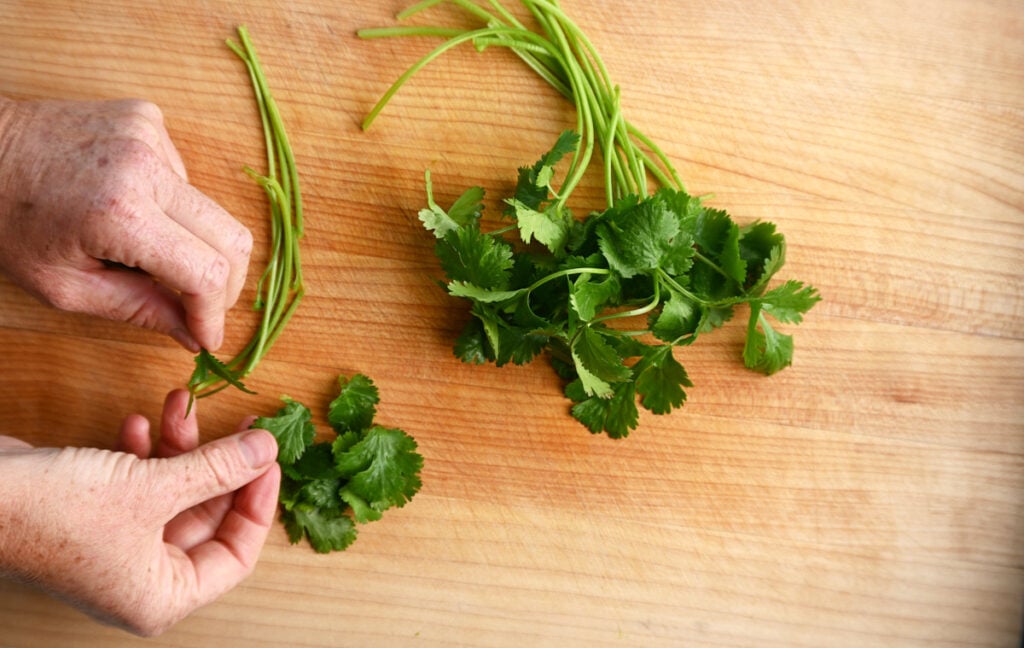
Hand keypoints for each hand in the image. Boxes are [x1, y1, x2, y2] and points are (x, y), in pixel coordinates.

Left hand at [0, 97, 252, 351]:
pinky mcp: (149, 118)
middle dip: (224, 285)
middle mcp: (144, 166)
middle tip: (200, 308)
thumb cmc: (6, 221)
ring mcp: (150, 135)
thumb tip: (194, 335)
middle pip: (231, 237)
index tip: (207, 337)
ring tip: (143, 249)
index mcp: (118, 213)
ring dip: (192, 242)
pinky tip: (131, 207)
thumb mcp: (63, 286)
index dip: (213, 313)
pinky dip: (171, 206)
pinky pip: (185, 178)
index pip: (205, 272)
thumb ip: (138, 310)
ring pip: (211, 210)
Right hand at [0, 390, 280, 635]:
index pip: (237, 555)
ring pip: (174, 494)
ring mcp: (117, 548)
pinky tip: (141, 423)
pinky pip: (139, 485)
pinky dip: (145, 454)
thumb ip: (217, 469)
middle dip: (220, 464)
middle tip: (240, 421)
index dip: (258, 503)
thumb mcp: (152, 487)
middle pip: (207, 518)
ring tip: (180, 406)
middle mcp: (142, 579)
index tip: (270, 458)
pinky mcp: (95, 518)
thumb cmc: (52, 511)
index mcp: (162, 595)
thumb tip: (267, 449)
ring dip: (181, 448)